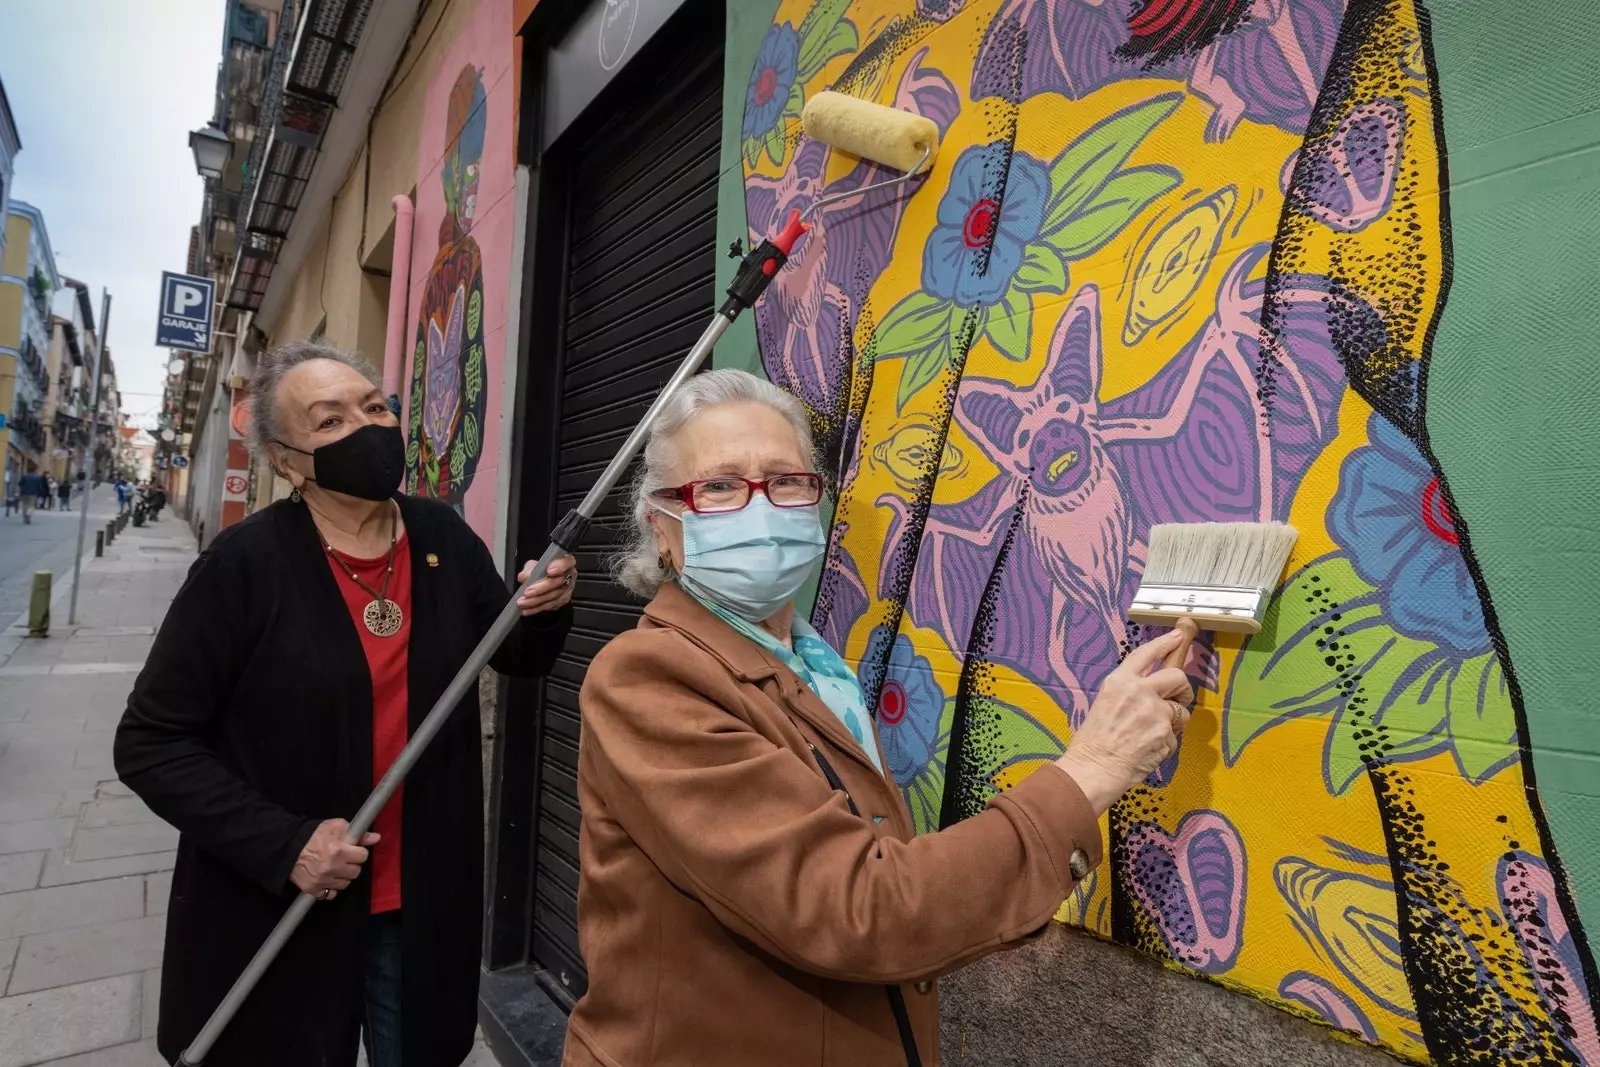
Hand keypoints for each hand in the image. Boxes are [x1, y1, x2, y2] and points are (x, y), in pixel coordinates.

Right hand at [290, 819, 379, 899]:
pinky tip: (328, 879)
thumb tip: (375, 838)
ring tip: (336, 868)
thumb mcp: (335, 827)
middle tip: (345, 859)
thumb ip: (357, 833)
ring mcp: (322, 881)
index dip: (359, 852)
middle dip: (352, 865)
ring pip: (345, 884)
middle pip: (356, 872)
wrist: (286, 848)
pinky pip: (330, 894)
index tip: (354, 850)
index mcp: (338, 851)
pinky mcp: (313, 890)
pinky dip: (331, 888)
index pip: (362, 856)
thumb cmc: (311, 835)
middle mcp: (332, 868)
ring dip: (343, 876)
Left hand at [516, 554, 575, 615]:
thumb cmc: (541, 571)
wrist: (544, 582)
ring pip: (554, 596)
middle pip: (558, 582)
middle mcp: (569, 575)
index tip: (549, 571)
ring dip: (536, 601)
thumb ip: (529, 569)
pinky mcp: (562, 601)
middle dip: (541, 588)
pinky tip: (527, 609)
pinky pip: (550, 606)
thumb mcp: (533, 565)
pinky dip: (537, 608)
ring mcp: (567, 589)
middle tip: (527, 592)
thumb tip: (525, 577)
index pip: (567, 561)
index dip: (560, 566)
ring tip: (522, 602)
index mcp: (565, 562)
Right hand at [1055, 628, 1195, 815]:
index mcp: (1118, 681)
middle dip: (1182, 688)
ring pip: (1180, 712)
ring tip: (1149, 736)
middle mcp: (1138, 691)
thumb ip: (1130, 691)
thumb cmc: (1094, 742)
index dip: (1165, 643)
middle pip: (1176, 676)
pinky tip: (1147, 750)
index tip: (1178, 636)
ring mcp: (1154, 711)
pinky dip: (1165, 744)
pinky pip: (1174, 735)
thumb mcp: (1105, 703)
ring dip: (1172, 723)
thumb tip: (1156, 690)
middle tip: (1178, 701)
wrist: (1093, 768)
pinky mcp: (1165, 732)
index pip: (1145, 654)